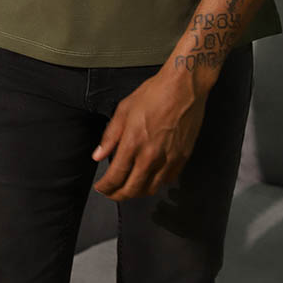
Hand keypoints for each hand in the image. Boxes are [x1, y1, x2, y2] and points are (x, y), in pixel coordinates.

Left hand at [91, 69, 209, 200]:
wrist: (183, 87)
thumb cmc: (154, 94)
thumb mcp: (124, 109)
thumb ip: (110, 136)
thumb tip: (98, 155)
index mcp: (133, 143)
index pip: (116, 177)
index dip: (105, 187)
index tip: (101, 188)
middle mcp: (151, 156)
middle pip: (132, 189)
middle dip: (118, 195)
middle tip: (111, 193)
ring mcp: (168, 159)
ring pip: (151, 189)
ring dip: (137, 193)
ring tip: (129, 188)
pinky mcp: (182, 158)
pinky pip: (167, 180)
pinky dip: (156, 183)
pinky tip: (150, 177)